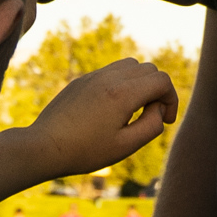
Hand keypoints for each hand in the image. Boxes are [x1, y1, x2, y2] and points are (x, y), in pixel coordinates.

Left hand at [17, 58, 179, 177]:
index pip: (162, 81)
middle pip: (149, 70)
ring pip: (130, 65)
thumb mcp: (126, 145)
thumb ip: (152, 126)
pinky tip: (111, 109)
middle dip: (157, 91)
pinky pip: (111, 72)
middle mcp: (109, 78)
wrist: (44, 147)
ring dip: (140, 83)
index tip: (165, 120)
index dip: (171, 100)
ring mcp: (93, 76)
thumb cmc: (85, 151)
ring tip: (132, 109)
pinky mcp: (81, 80)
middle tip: (148, 116)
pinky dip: (121, 84)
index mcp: (123, 93)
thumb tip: (158, 110)